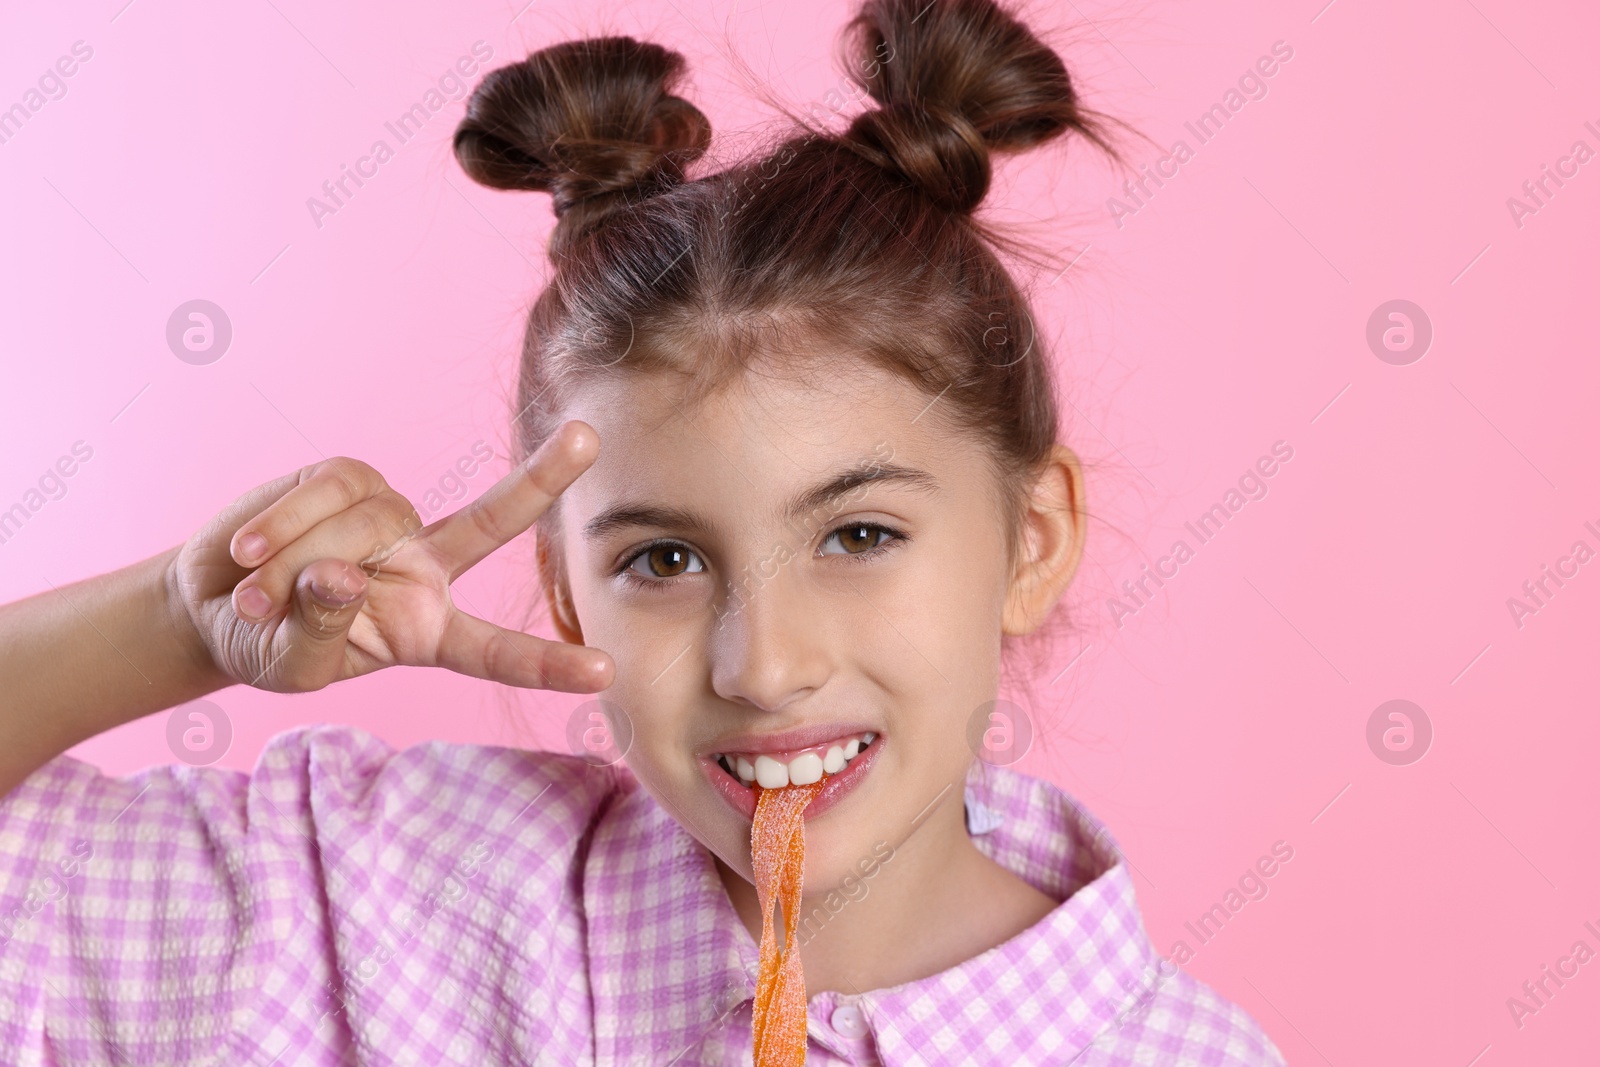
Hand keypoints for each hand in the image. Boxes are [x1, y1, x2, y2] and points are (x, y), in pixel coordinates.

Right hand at [166, 421, 612, 693]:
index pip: (496, 650)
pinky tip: (245, 551)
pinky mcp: (345, 480)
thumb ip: (320, 630)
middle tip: (589, 437)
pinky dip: (281, 522)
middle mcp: (425, 567)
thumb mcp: (290, 665)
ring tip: (253, 599)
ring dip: (295, 563)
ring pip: (366, 521)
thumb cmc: (264, 647)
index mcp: (429, 630)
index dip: (547, 664)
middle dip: (541, 478)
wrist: (211, 604)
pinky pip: (326, 489)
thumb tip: (342, 577)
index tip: (606, 672)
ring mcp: (389, 520)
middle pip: (490, 520)